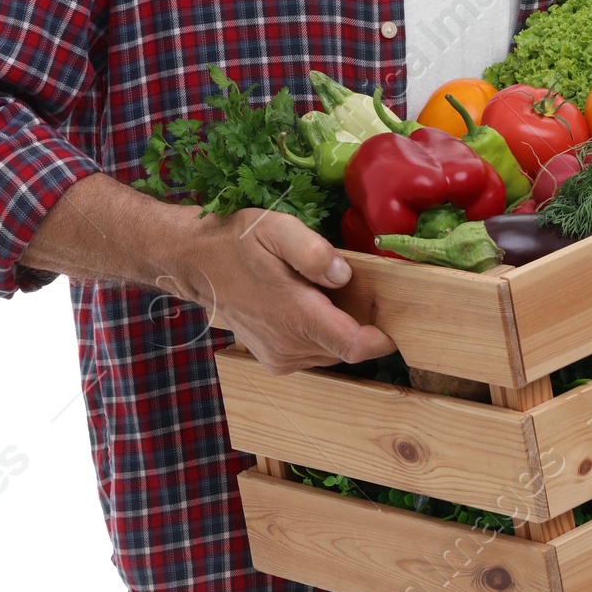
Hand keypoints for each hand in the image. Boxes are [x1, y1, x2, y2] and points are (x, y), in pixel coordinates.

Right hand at [170, 209, 394, 375]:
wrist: (194, 262)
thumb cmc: (236, 242)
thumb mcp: (276, 230)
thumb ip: (313, 252)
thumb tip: (344, 275)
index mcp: (296, 316)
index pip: (355, 346)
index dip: (383, 340)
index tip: (397, 321)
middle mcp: (289, 346)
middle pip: (346, 349)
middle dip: (361, 325)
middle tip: (360, 291)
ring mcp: (279, 357)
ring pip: (330, 353)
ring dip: (339, 330)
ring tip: (328, 295)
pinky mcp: (272, 361)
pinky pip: (312, 355)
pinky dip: (320, 336)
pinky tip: (309, 308)